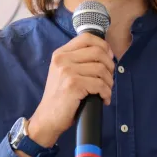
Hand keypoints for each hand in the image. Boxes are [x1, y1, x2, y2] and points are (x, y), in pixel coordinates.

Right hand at [27, 33, 114, 147]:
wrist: (47, 118)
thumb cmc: (60, 97)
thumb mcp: (64, 72)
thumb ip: (79, 60)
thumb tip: (106, 53)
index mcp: (61, 54)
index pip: (87, 38)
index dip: (103, 45)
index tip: (109, 57)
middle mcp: (62, 59)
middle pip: (98, 52)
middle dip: (110, 66)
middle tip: (108, 79)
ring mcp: (67, 71)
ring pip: (101, 69)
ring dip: (109, 82)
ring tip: (105, 91)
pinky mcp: (73, 84)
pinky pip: (100, 84)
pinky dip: (106, 93)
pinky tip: (103, 99)